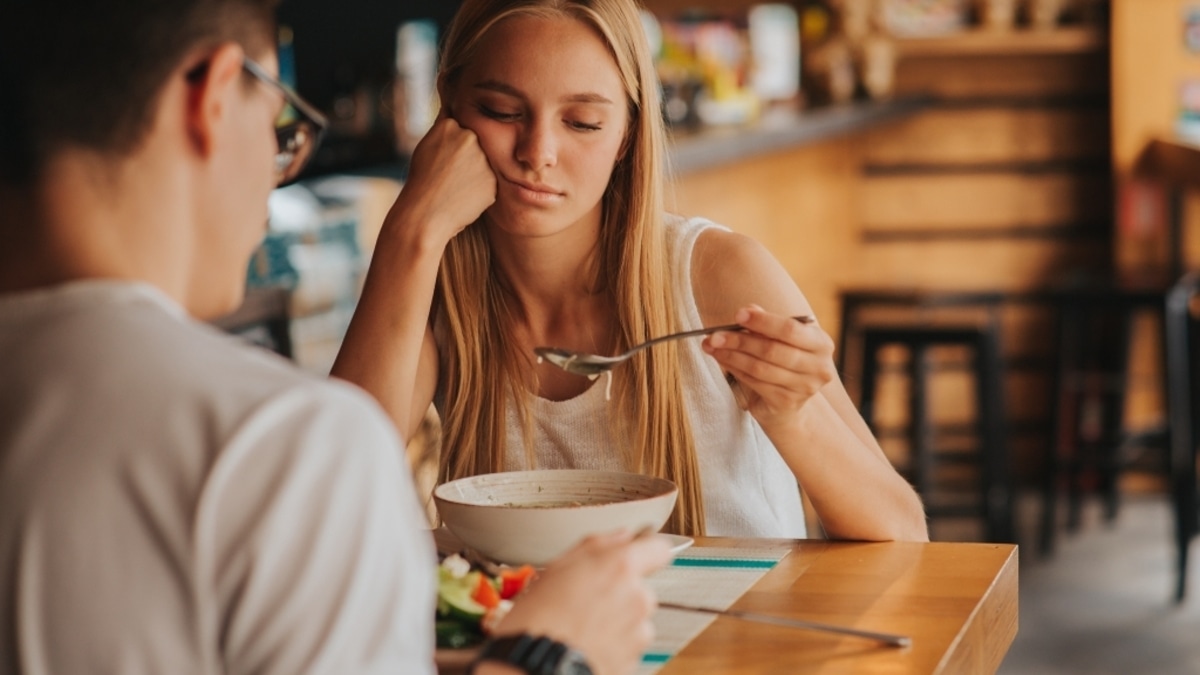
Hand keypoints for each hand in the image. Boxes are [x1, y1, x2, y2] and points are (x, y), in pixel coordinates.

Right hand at [384, 112, 495, 247]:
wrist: (424, 216)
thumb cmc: (421, 182)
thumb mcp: (427, 145)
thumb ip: (445, 127)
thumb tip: (452, 100)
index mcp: (450, 125)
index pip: (459, 130)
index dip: (450, 149)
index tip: (441, 161)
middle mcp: (469, 137)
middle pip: (475, 145)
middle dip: (465, 159)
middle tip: (448, 176)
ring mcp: (483, 159)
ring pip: (483, 164)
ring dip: (474, 174)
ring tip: (454, 188)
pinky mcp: (493, 181)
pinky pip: (489, 183)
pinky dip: (479, 190)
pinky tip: (463, 197)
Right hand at [493, 530, 671, 674]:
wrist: (533, 669)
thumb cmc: (537, 620)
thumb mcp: (556, 568)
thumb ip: (596, 546)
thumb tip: (621, 536)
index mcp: (619, 567)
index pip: (658, 548)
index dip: (647, 550)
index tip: (636, 555)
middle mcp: (637, 596)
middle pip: (641, 588)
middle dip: (620, 593)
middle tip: (586, 601)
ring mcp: (638, 631)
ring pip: (635, 619)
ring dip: (616, 621)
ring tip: (581, 628)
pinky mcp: (634, 659)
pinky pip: (628, 645)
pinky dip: (613, 645)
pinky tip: (586, 645)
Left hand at [701, 305, 836, 427]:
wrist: (788, 402)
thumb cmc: (783, 360)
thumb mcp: (780, 338)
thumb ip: (766, 322)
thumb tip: (748, 310)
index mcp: (821, 343)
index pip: (790, 329)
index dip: (763, 321)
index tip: (737, 315)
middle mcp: (818, 367)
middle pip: (772, 350)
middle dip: (740, 340)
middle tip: (714, 335)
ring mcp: (803, 388)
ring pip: (760, 367)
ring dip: (731, 355)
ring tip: (712, 346)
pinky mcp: (786, 402)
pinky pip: (754, 382)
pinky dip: (734, 369)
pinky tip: (722, 360)